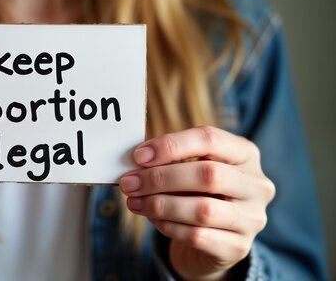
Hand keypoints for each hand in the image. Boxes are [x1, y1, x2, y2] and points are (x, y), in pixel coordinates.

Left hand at [120, 126, 274, 280]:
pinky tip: (153, 219)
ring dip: (160, 204)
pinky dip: (169, 226)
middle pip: (208, 174)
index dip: (172, 145)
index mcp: (245, 154)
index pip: (210, 139)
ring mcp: (253, 218)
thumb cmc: (196, 193)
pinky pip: (198, 236)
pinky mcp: (239, 247)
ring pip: (203, 209)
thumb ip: (170, 160)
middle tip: (130, 182)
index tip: (139, 156)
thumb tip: (138, 159)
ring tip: (134, 202)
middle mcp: (257, 185)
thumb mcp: (188, 169)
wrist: (212, 239)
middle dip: (161, 178)